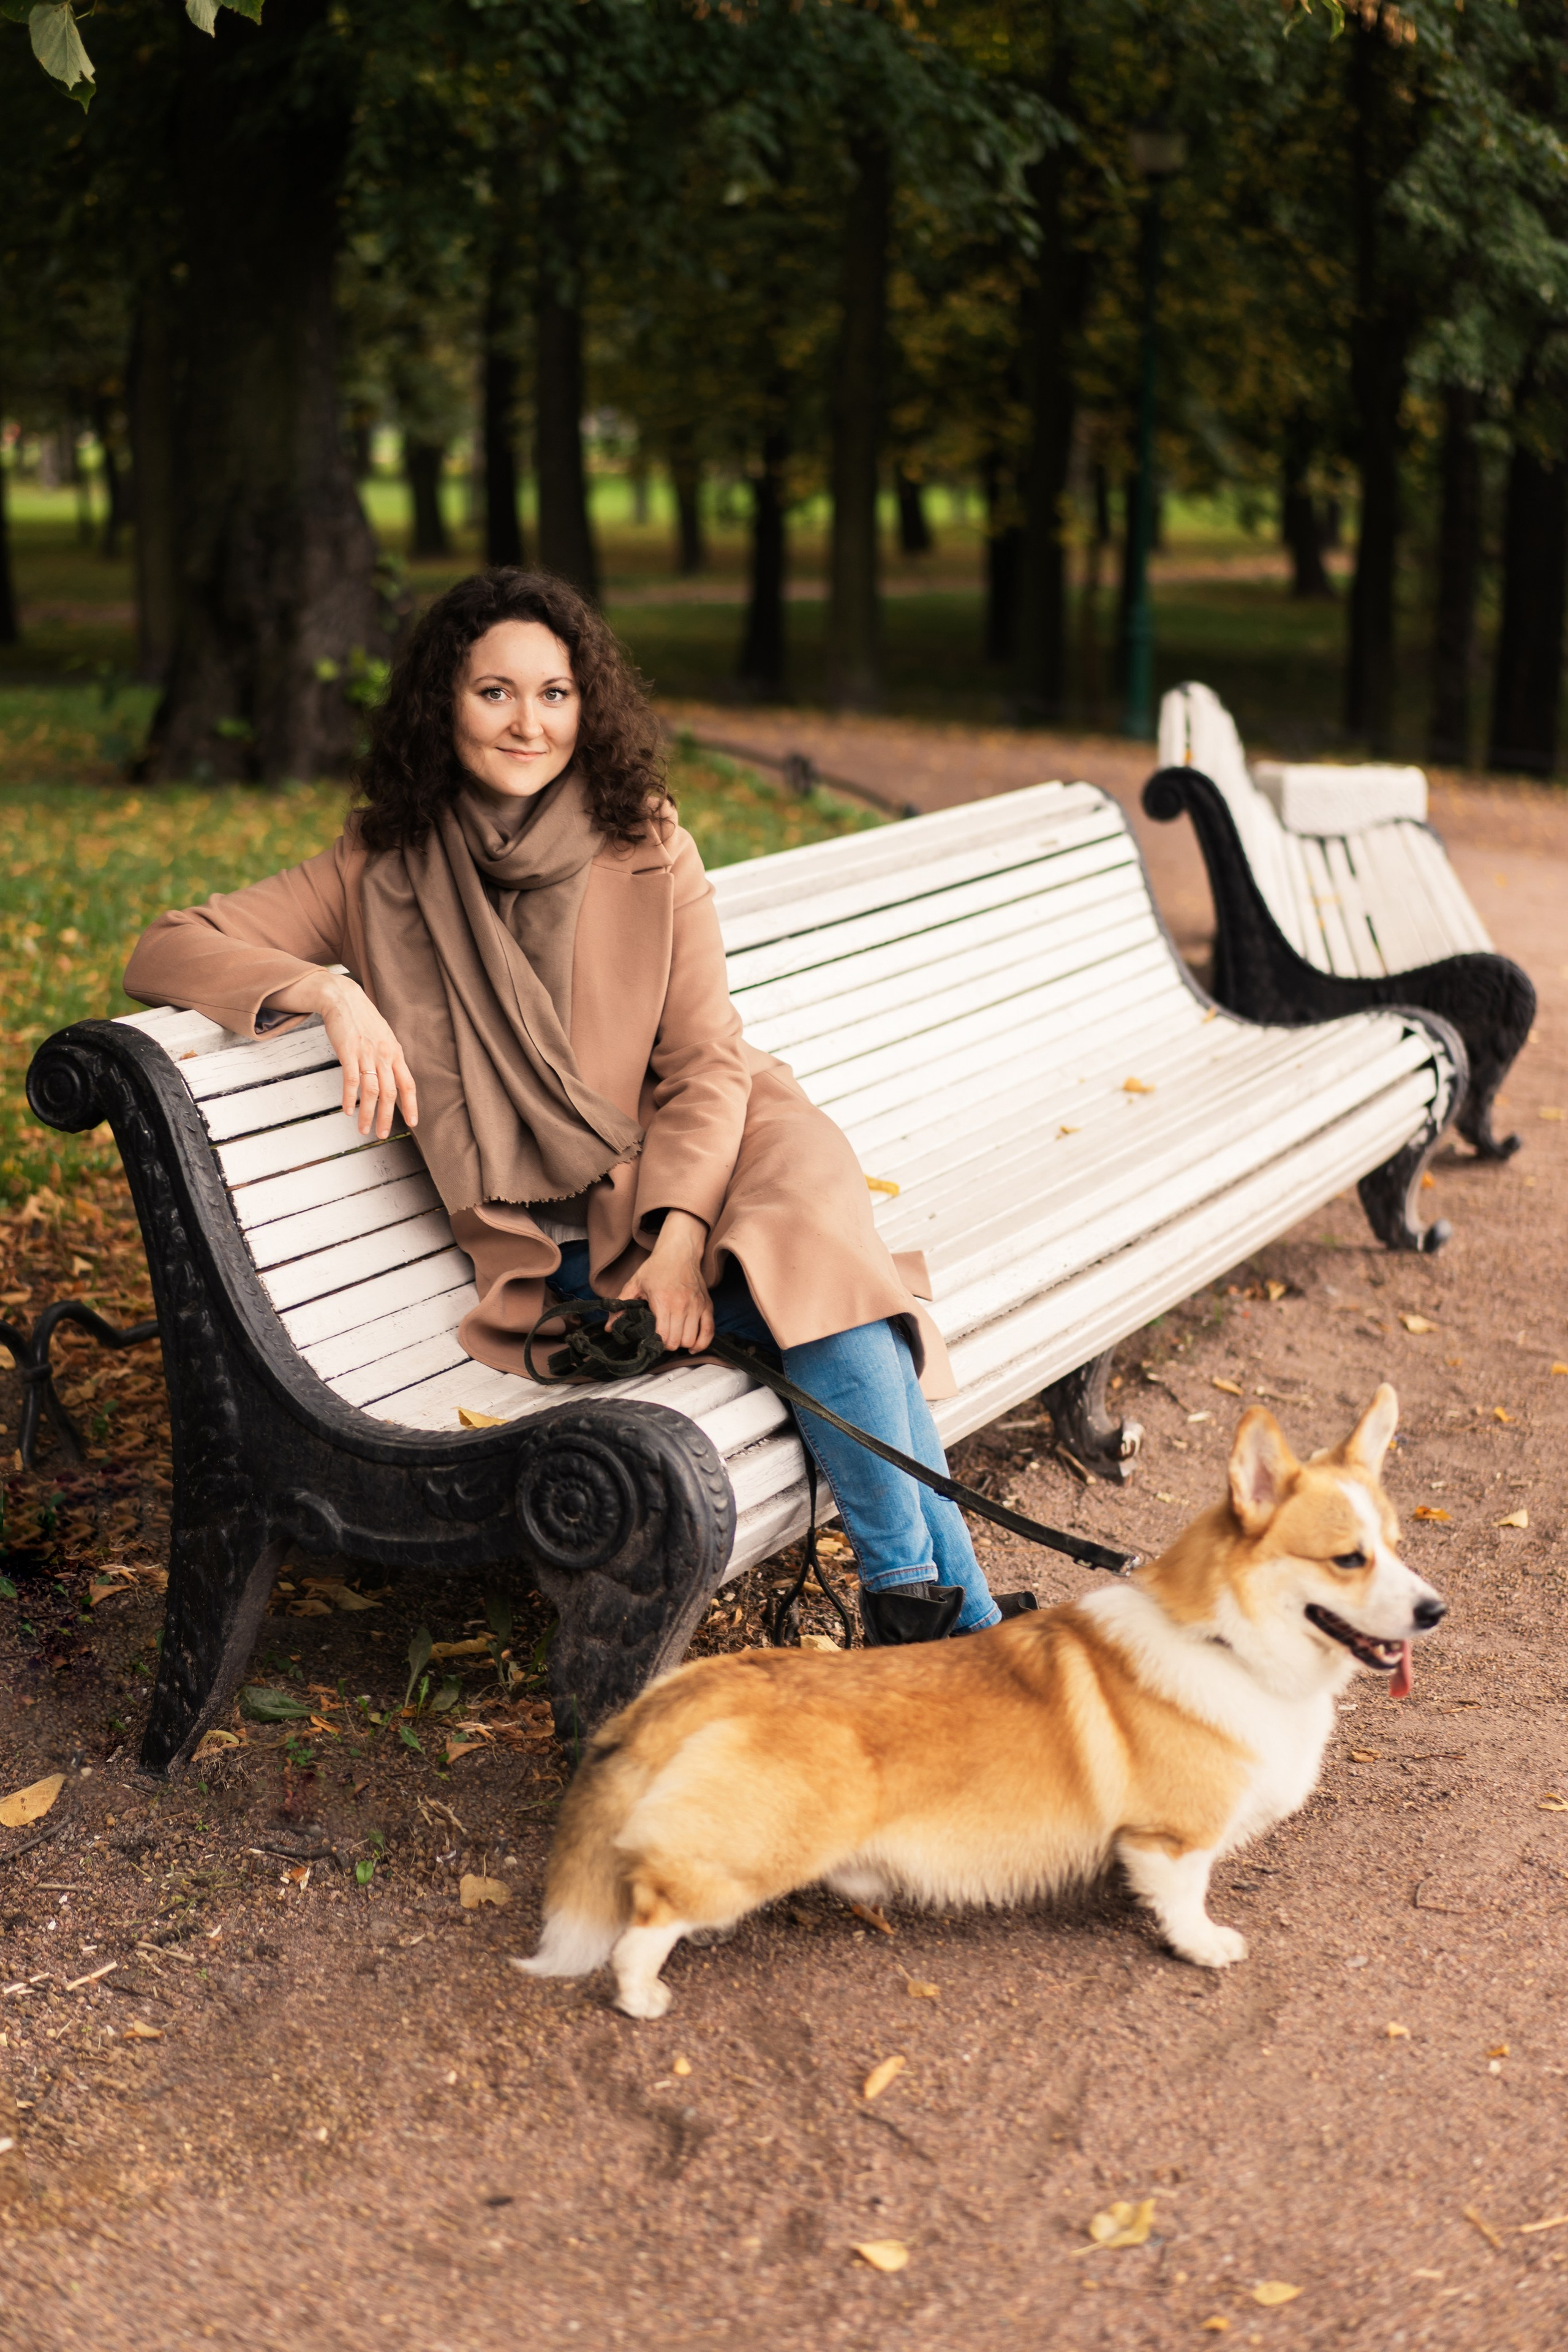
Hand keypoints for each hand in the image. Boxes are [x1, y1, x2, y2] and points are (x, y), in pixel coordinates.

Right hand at [261, 971, 417, 1141]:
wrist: (342, 997)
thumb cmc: (362, 1018)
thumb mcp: (383, 1036)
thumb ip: (389, 1056)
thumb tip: (392, 1076)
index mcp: (395, 1052)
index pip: (408, 1084)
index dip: (411, 1105)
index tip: (413, 1123)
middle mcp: (384, 1055)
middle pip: (390, 1093)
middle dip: (387, 1118)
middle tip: (381, 1135)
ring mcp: (366, 1053)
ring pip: (371, 1092)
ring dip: (367, 1114)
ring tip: (363, 1129)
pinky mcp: (348, 1052)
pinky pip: (351, 1081)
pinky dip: (350, 1098)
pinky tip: (348, 1111)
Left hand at [617, 1210, 712, 1353]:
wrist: (680, 1252)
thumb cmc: (656, 1268)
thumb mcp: (634, 1284)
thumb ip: (621, 1306)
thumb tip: (610, 1328)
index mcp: (663, 1301)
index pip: (663, 1336)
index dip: (655, 1343)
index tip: (650, 1339)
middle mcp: (682, 1305)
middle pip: (677, 1341)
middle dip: (667, 1345)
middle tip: (661, 1339)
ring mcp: (697, 1306)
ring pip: (691, 1339)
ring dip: (681, 1343)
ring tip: (674, 1338)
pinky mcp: (707, 1306)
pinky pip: (709, 1332)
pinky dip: (701, 1343)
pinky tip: (692, 1346)